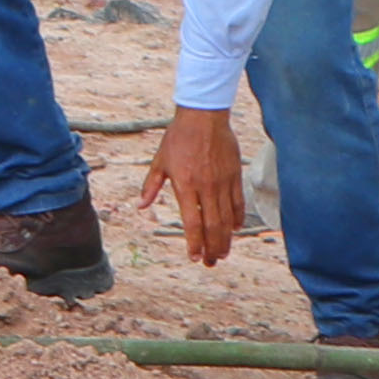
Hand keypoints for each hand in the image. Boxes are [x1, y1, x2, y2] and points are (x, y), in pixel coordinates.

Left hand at [136, 105, 245, 265]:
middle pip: (212, 226)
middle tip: (210, 262)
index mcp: (185, 185)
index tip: (195, 257)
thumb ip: (151, 185)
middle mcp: (206, 187)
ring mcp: (222, 183)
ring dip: (225, 239)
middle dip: (212, 248)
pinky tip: (234, 229)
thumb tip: (140, 206)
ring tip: (222, 253)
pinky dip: (237, 218)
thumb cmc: (178, 137)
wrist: (203, 116)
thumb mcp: (160, 161)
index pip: (192, 222)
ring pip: (227, 219)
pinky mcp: (234, 176)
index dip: (194, 243)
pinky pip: (238, 203)